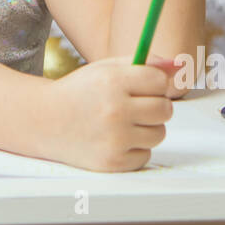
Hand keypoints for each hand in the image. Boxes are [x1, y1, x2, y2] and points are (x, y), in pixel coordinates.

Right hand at [40, 55, 176, 171]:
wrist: (45, 121)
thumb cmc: (79, 92)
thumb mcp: (107, 68)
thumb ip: (145, 63)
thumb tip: (180, 66)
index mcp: (112, 81)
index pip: (159, 81)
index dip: (154, 84)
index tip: (143, 86)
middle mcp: (114, 110)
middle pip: (166, 109)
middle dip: (155, 106)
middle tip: (136, 105)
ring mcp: (114, 138)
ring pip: (159, 133)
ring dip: (147, 128)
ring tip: (123, 123)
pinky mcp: (113, 161)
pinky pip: (146, 154)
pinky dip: (135, 148)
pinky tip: (115, 138)